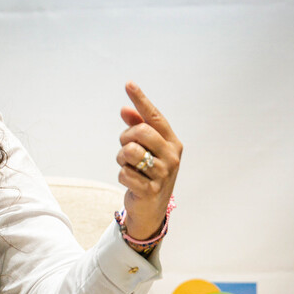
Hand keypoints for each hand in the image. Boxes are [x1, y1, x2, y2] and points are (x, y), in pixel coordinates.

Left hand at [116, 82, 182, 240]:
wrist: (151, 209)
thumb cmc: (147, 172)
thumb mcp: (145, 149)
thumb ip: (137, 127)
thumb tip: (125, 109)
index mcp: (172, 142)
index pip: (155, 117)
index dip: (141, 100)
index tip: (128, 84)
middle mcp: (172, 156)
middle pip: (139, 132)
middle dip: (125, 138)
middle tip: (126, 149)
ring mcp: (163, 174)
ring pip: (129, 152)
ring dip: (121, 159)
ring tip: (129, 166)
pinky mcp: (150, 190)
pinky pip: (124, 173)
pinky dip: (122, 176)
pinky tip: (131, 182)